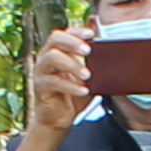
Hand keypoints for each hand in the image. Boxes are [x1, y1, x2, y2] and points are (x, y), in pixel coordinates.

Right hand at [25, 28, 95, 143]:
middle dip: (73, 42)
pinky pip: (53, 81)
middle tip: (88, 51)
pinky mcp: (39, 87)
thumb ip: (94, 64)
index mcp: (57, 51)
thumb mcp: (86, 78)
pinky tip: (84, 91)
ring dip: (71, 64)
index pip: (65, 33)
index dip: (77, 31)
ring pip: (52, 58)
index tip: (92, 34)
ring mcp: (41, 71)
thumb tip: (110, 50)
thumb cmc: (73, 95)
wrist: (58, 119)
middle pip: (55, 39)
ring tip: (87, 75)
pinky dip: (71, 86)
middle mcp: (46, 57)